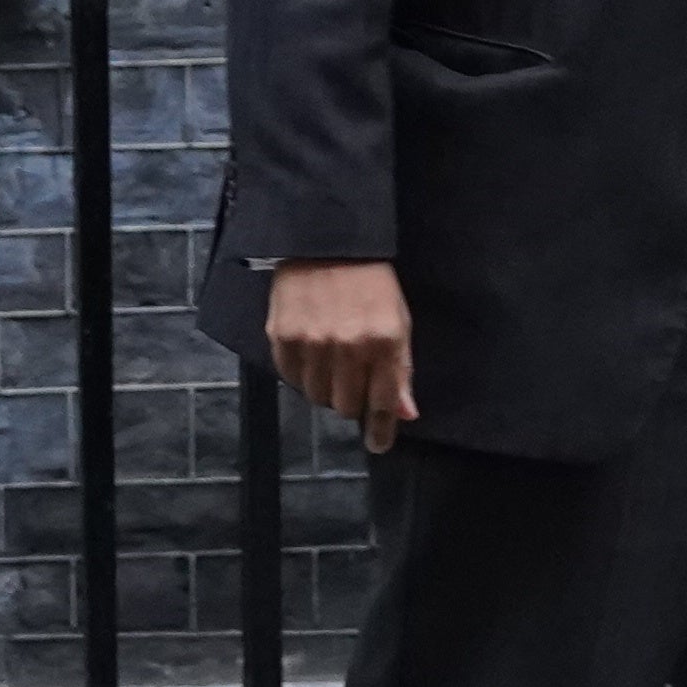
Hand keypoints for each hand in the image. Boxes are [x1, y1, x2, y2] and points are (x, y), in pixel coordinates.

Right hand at [266, 260, 419, 453]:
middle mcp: (347, 347)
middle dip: (352, 400)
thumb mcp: (398, 321)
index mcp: (383, 342)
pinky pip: (291, 378)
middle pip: (346, 406)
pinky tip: (310, 352)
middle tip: (353, 379)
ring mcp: (312, 343)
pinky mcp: (282, 337)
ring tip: (331, 361)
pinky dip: (302, 374)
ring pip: (317, 397)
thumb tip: (404, 413)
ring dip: (326, 388)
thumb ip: (401, 370)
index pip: (382, 404)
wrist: (326, 241)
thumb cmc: (371, 282)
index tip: (378, 444)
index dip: (380, 431)